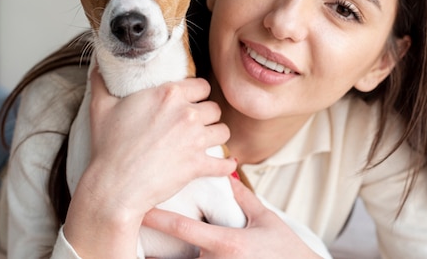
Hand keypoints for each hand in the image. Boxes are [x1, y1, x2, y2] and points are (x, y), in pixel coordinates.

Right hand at [65, 67, 235, 257]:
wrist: (114, 185)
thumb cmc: (107, 146)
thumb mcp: (100, 107)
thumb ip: (102, 80)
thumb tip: (98, 62)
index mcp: (169, 94)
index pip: (202, 85)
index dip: (197, 94)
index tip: (191, 102)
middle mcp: (187, 113)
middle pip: (214, 108)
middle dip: (207, 115)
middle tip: (197, 123)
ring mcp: (194, 140)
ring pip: (223, 131)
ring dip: (216, 136)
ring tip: (207, 141)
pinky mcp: (198, 165)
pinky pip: (224, 163)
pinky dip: (225, 165)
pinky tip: (224, 164)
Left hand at [142, 176, 324, 258]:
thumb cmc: (286, 250)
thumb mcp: (266, 220)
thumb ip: (243, 199)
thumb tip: (226, 176)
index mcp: (227, 243)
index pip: (184, 228)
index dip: (159, 218)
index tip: (140, 208)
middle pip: (177, 257)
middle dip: (159, 250)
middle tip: (140, 233)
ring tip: (150, 254)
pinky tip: (172, 257)